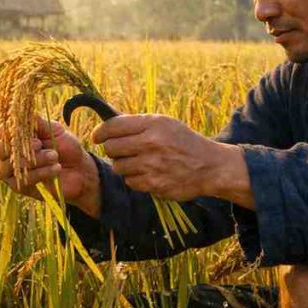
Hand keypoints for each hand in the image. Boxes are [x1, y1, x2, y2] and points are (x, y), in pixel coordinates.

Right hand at [0, 116, 101, 217]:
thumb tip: (24, 111)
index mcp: (14, 136)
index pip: (1, 132)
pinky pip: (22, 180)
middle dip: (19, 146)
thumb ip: (38, 122)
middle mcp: (8, 153)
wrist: (79, 169)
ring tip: (54, 155)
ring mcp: (11, 171)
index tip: (32, 132)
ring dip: (34, 160)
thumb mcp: (54, 130)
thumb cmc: (65, 146)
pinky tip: (56, 168)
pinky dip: (41, 172)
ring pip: (8, 166)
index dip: (12, 131)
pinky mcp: (20, 187)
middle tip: (40, 144)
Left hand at [92, 114, 243, 200]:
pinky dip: (135, 179)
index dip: (100, 132)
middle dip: (112, 149)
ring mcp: (152, 165)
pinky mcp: (154, 184)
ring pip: (118, 166)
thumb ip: (138, 123)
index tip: (97, 136)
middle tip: (121, 150)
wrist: (210, 166)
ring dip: (123, 165)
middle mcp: (151, 143)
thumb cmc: (183, 141)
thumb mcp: (165, 123)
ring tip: (138, 162)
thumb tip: (107, 126)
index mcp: (153, 124)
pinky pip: (130, 182)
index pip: (114, 126)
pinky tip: (148, 173)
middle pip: (111, 148)